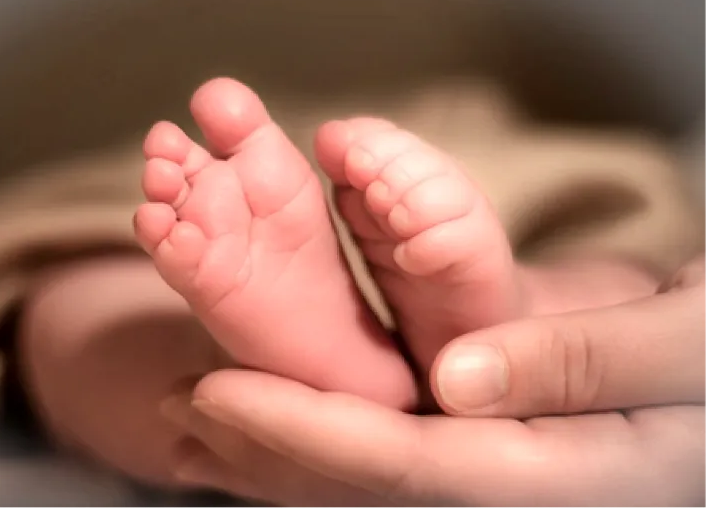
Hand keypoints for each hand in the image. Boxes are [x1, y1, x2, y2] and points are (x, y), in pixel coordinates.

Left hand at [159, 256, 705, 507]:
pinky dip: (320, 429)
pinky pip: (391, 446)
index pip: (407, 466)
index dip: (304, 432)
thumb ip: (582, 361)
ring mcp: (498, 471)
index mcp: (560, 476)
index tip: (216, 392)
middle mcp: (513, 485)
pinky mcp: (490, 446)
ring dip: (275, 443)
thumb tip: (459, 381)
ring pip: (366, 473)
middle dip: (264, 448)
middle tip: (175, 407)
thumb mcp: (682, 345)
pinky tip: (268, 412)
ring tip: (194, 415)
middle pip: (366, 482)